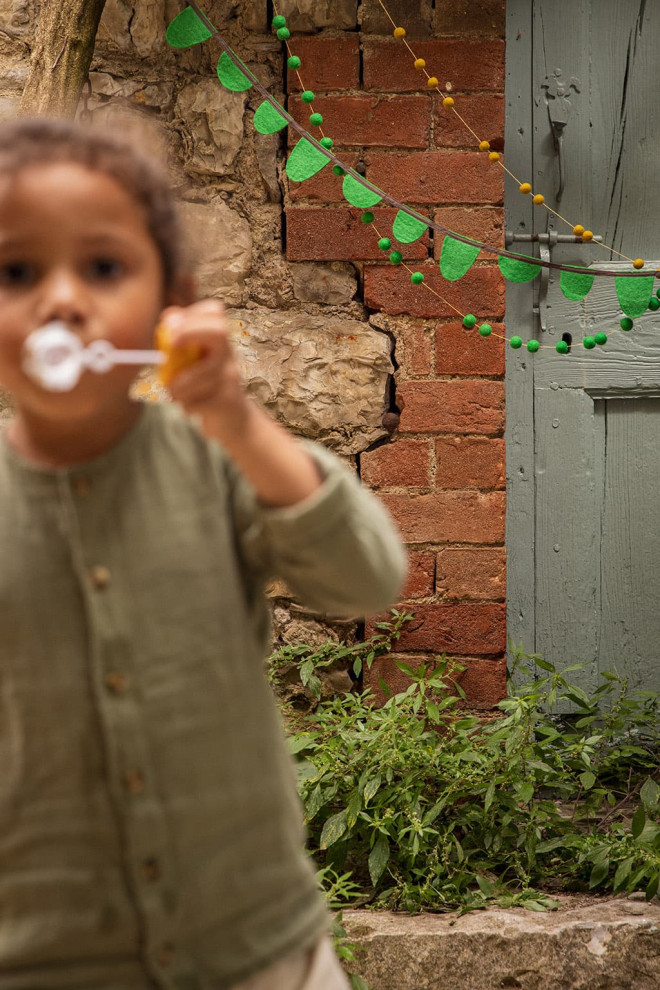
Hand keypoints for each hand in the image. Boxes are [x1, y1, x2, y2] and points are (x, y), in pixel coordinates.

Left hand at [160, 300, 250, 439]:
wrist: (233, 418)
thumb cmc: (206, 385)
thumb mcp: (194, 359)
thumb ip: (181, 338)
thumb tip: (168, 317)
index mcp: (219, 339)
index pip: (215, 311)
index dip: (191, 314)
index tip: (170, 327)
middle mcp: (229, 354)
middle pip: (218, 331)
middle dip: (189, 333)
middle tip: (170, 346)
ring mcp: (232, 377)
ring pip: (201, 374)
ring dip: (179, 385)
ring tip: (174, 393)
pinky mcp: (229, 401)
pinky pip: (200, 401)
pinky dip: (188, 405)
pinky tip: (190, 407)